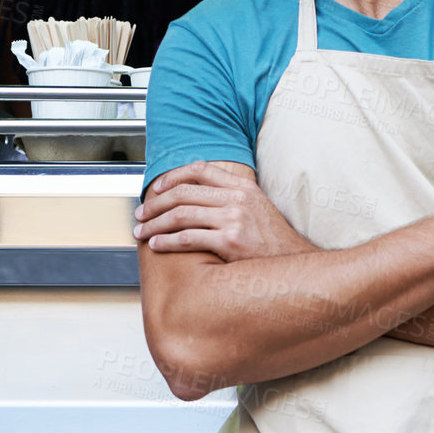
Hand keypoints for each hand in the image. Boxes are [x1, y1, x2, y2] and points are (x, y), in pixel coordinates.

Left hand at [135, 161, 316, 260]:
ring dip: (154, 223)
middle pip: (183, 193)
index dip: (172, 177)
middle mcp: (238, 199)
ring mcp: (234, 219)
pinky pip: (186, 238)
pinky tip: (157, 245)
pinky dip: (166, 241)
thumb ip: (232, 196)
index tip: (156, 189)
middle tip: (141, 214)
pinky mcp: (229, 241)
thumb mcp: (257, 207)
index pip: (199, 170)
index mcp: (243, 187)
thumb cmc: (273, 239)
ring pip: (180, 215)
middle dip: (155, 204)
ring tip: (142, 231)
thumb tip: (197, 194)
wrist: (292, 262)